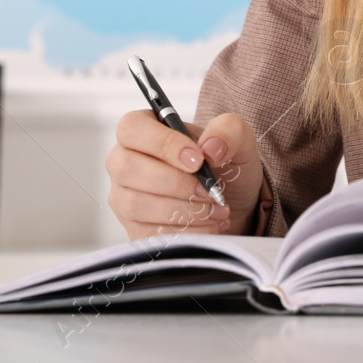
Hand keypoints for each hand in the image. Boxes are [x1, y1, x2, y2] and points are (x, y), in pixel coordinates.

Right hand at [105, 110, 265, 239]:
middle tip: (210, 191)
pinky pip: (148, 234)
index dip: (163, 143)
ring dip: (184, 210)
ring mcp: (123, 197)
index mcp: (143, 128)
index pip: (133, 128)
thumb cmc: (224, 163)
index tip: (198, 160)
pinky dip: (186, 232)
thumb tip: (209, 148)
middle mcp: (124, 160)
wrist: (231, 201)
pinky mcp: (133, 228)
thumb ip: (228, 130)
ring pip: (136, 204)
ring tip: (217, 209)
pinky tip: (209, 225)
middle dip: (176, 183)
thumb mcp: (238, 139)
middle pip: (127, 168)